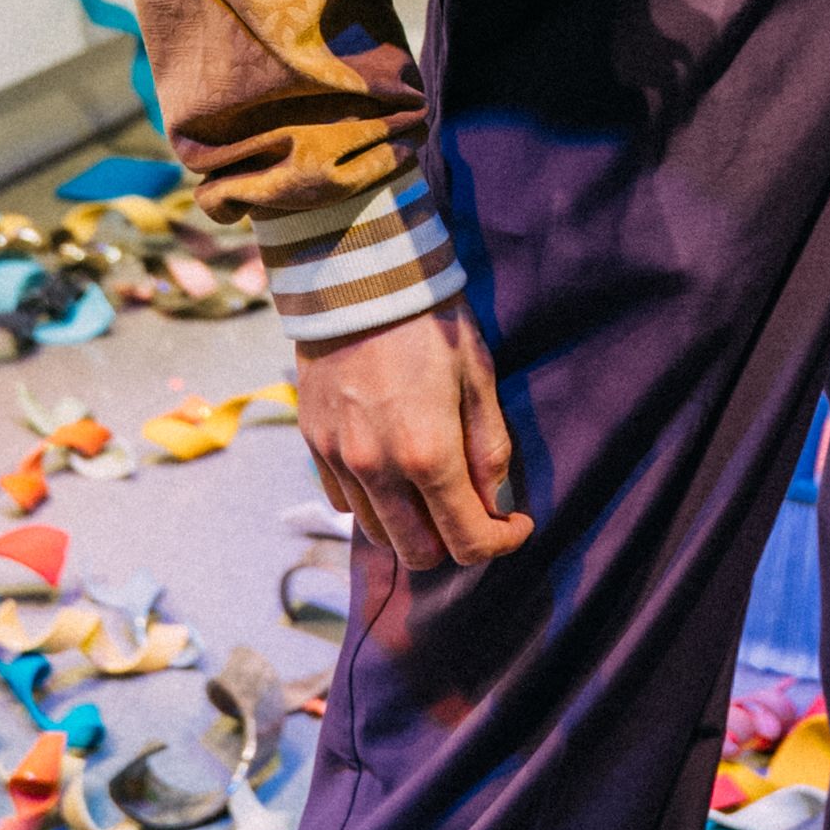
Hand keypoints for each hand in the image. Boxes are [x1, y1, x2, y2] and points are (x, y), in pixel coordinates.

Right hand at [294, 300, 534, 586]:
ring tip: (431, 490)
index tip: (515, 525)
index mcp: (428, 454)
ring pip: (378, 532)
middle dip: (454, 544)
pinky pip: (343, 501)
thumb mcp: (478, 377)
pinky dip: (372, 502)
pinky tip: (390, 471)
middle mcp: (377, 469)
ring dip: (410, 526)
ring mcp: (339, 460)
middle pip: (418, 553)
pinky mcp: (313, 444)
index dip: (500, 543)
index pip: (468, 540)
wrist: (357, 276)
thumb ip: (488, 448)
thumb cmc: (430, 320)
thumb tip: (494, 503)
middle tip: (473, 511)